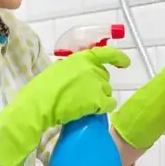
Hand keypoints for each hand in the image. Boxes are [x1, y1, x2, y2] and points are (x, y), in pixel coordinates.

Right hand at [14, 46, 130, 127]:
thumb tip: (77, 74)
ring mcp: (96, 84)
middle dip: (98, 85)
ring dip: (100, 97)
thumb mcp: (57, 70)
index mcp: (80, 59)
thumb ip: (71, 69)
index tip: (125, 63)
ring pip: (107, 91)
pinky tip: (95, 111)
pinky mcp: (98, 100)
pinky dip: (105, 108)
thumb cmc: (42, 89)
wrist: (39, 104)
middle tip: (85, 95)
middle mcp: (91, 69)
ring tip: (85, 105)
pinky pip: (109, 104)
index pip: (104, 53)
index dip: (117, 57)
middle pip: (104, 77)